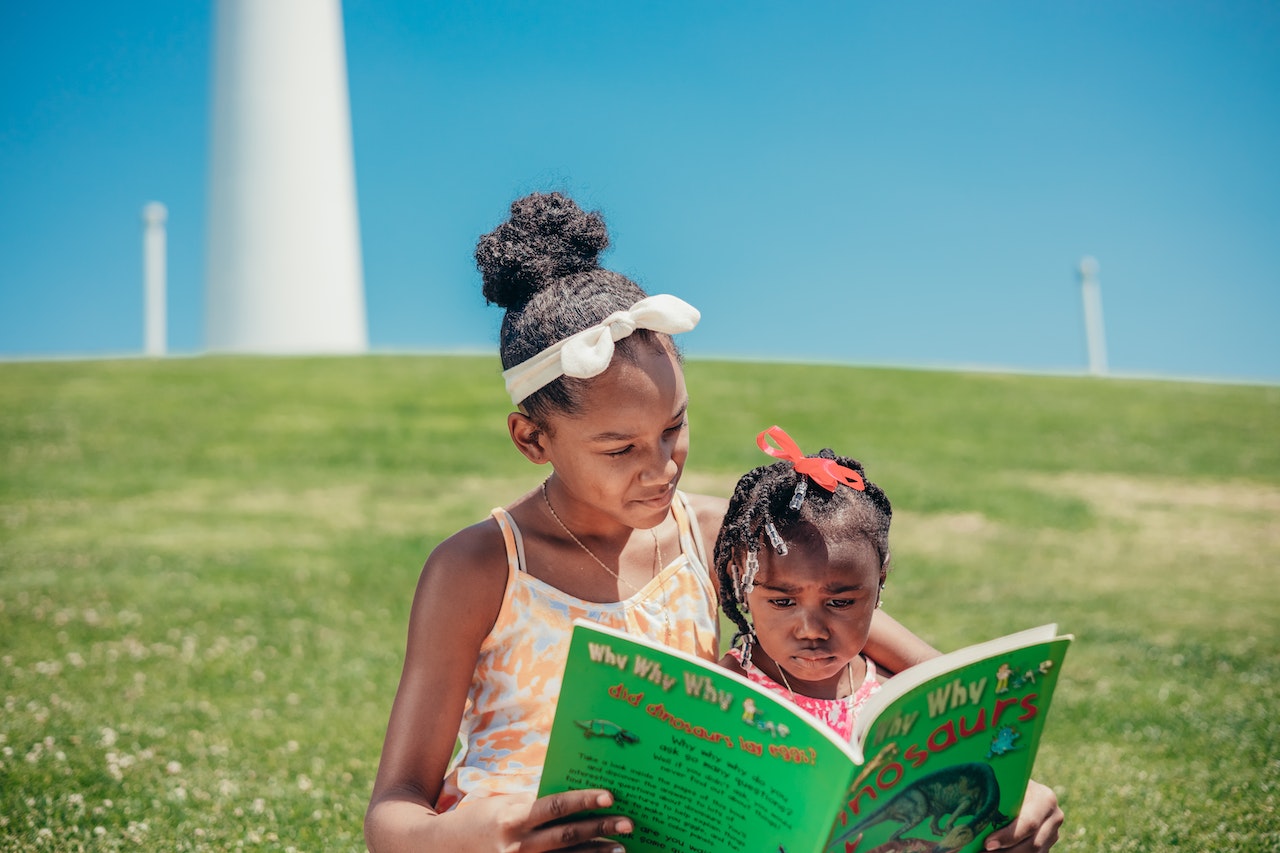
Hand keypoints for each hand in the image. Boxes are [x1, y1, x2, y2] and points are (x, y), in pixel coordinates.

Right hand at [467, 789, 632, 851]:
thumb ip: (536, 803)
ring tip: (620, 847)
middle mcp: (518, 845)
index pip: (555, 807)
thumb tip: (574, 797)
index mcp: (513, 818)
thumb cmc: (481, 819)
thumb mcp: (506, 804)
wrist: (445, 849)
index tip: (609, 797)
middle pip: (567, 837)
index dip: (583, 801)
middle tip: (628, 824)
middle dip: (600, 830)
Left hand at [983, 780, 1062, 851]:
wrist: (1022, 788)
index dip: (1008, 836)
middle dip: (1005, 852)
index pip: (1029, 822)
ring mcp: (1053, 834)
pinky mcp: (1048, 845)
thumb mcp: (1006, 783)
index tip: (987, 843)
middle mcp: (1054, 817)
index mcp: (1045, 799)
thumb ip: (995, 793)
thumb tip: (967, 799)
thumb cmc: (1007, 783)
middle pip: (1032, 844)